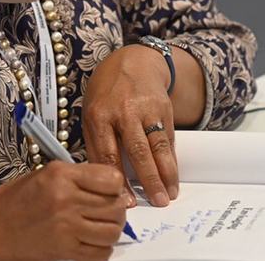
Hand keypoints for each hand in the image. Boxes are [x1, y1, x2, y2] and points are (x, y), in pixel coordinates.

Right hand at [0, 162, 128, 260]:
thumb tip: (113, 187)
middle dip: (117, 208)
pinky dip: (102, 248)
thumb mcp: (47, 174)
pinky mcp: (64, 251)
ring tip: (101, 225)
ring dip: (112, 229)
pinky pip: (100, 253)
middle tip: (108, 209)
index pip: (112, 179)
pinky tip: (91, 240)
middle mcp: (65, 200)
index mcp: (61, 175)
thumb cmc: (17, 199)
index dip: (115, 185)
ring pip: (112, 231)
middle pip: (115, 206)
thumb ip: (80, 176)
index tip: (109, 189)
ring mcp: (66, 227)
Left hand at [83, 45, 177, 207]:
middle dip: (149, 180)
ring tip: (170, 194)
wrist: (132, 62)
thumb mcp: (91, 114)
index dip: (119, 181)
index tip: (126, 201)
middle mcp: (124, 112)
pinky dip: (171, 159)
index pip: (108, 154)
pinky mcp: (164, 109)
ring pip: (158, 146)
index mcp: (99, 116)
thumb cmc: (106, 93)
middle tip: (156, 203)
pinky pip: (168, 139)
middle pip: (137, 152)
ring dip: (166, 173)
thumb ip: (97, 144)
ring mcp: (146, 109)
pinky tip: (173, 176)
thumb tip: (104, 179)